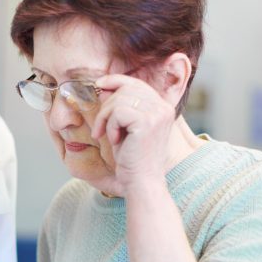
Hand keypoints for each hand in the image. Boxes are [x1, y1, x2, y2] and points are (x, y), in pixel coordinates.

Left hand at [91, 74, 175, 193]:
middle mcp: (163, 107)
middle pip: (126, 88)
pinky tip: (115, 141)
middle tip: (100, 129)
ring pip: (119, 99)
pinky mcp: (147, 122)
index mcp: (161, 107)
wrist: (141, 181)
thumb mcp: (123, 127)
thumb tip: (103, 87)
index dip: (115, 80)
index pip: (136, 83)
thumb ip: (118, 107)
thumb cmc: (131, 158)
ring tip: (107, 136)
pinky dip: (110, 126)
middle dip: (106, 107)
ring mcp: (157, 113)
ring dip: (105, 118)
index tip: (98, 84)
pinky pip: (118, 112)